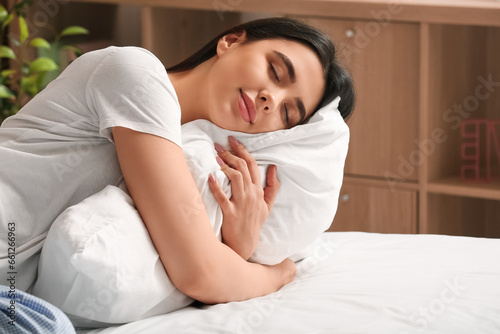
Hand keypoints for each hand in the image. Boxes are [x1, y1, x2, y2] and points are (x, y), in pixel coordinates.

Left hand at [208, 136, 279, 259]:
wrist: (245, 244)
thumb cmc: (254, 223)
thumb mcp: (268, 205)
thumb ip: (272, 186)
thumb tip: (274, 167)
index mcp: (258, 191)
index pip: (253, 165)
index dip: (242, 150)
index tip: (232, 140)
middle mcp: (251, 195)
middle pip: (243, 168)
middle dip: (231, 153)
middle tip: (219, 145)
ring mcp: (241, 204)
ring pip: (236, 178)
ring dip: (225, 165)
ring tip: (216, 157)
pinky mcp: (230, 213)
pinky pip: (222, 197)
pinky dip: (216, 186)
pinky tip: (210, 176)